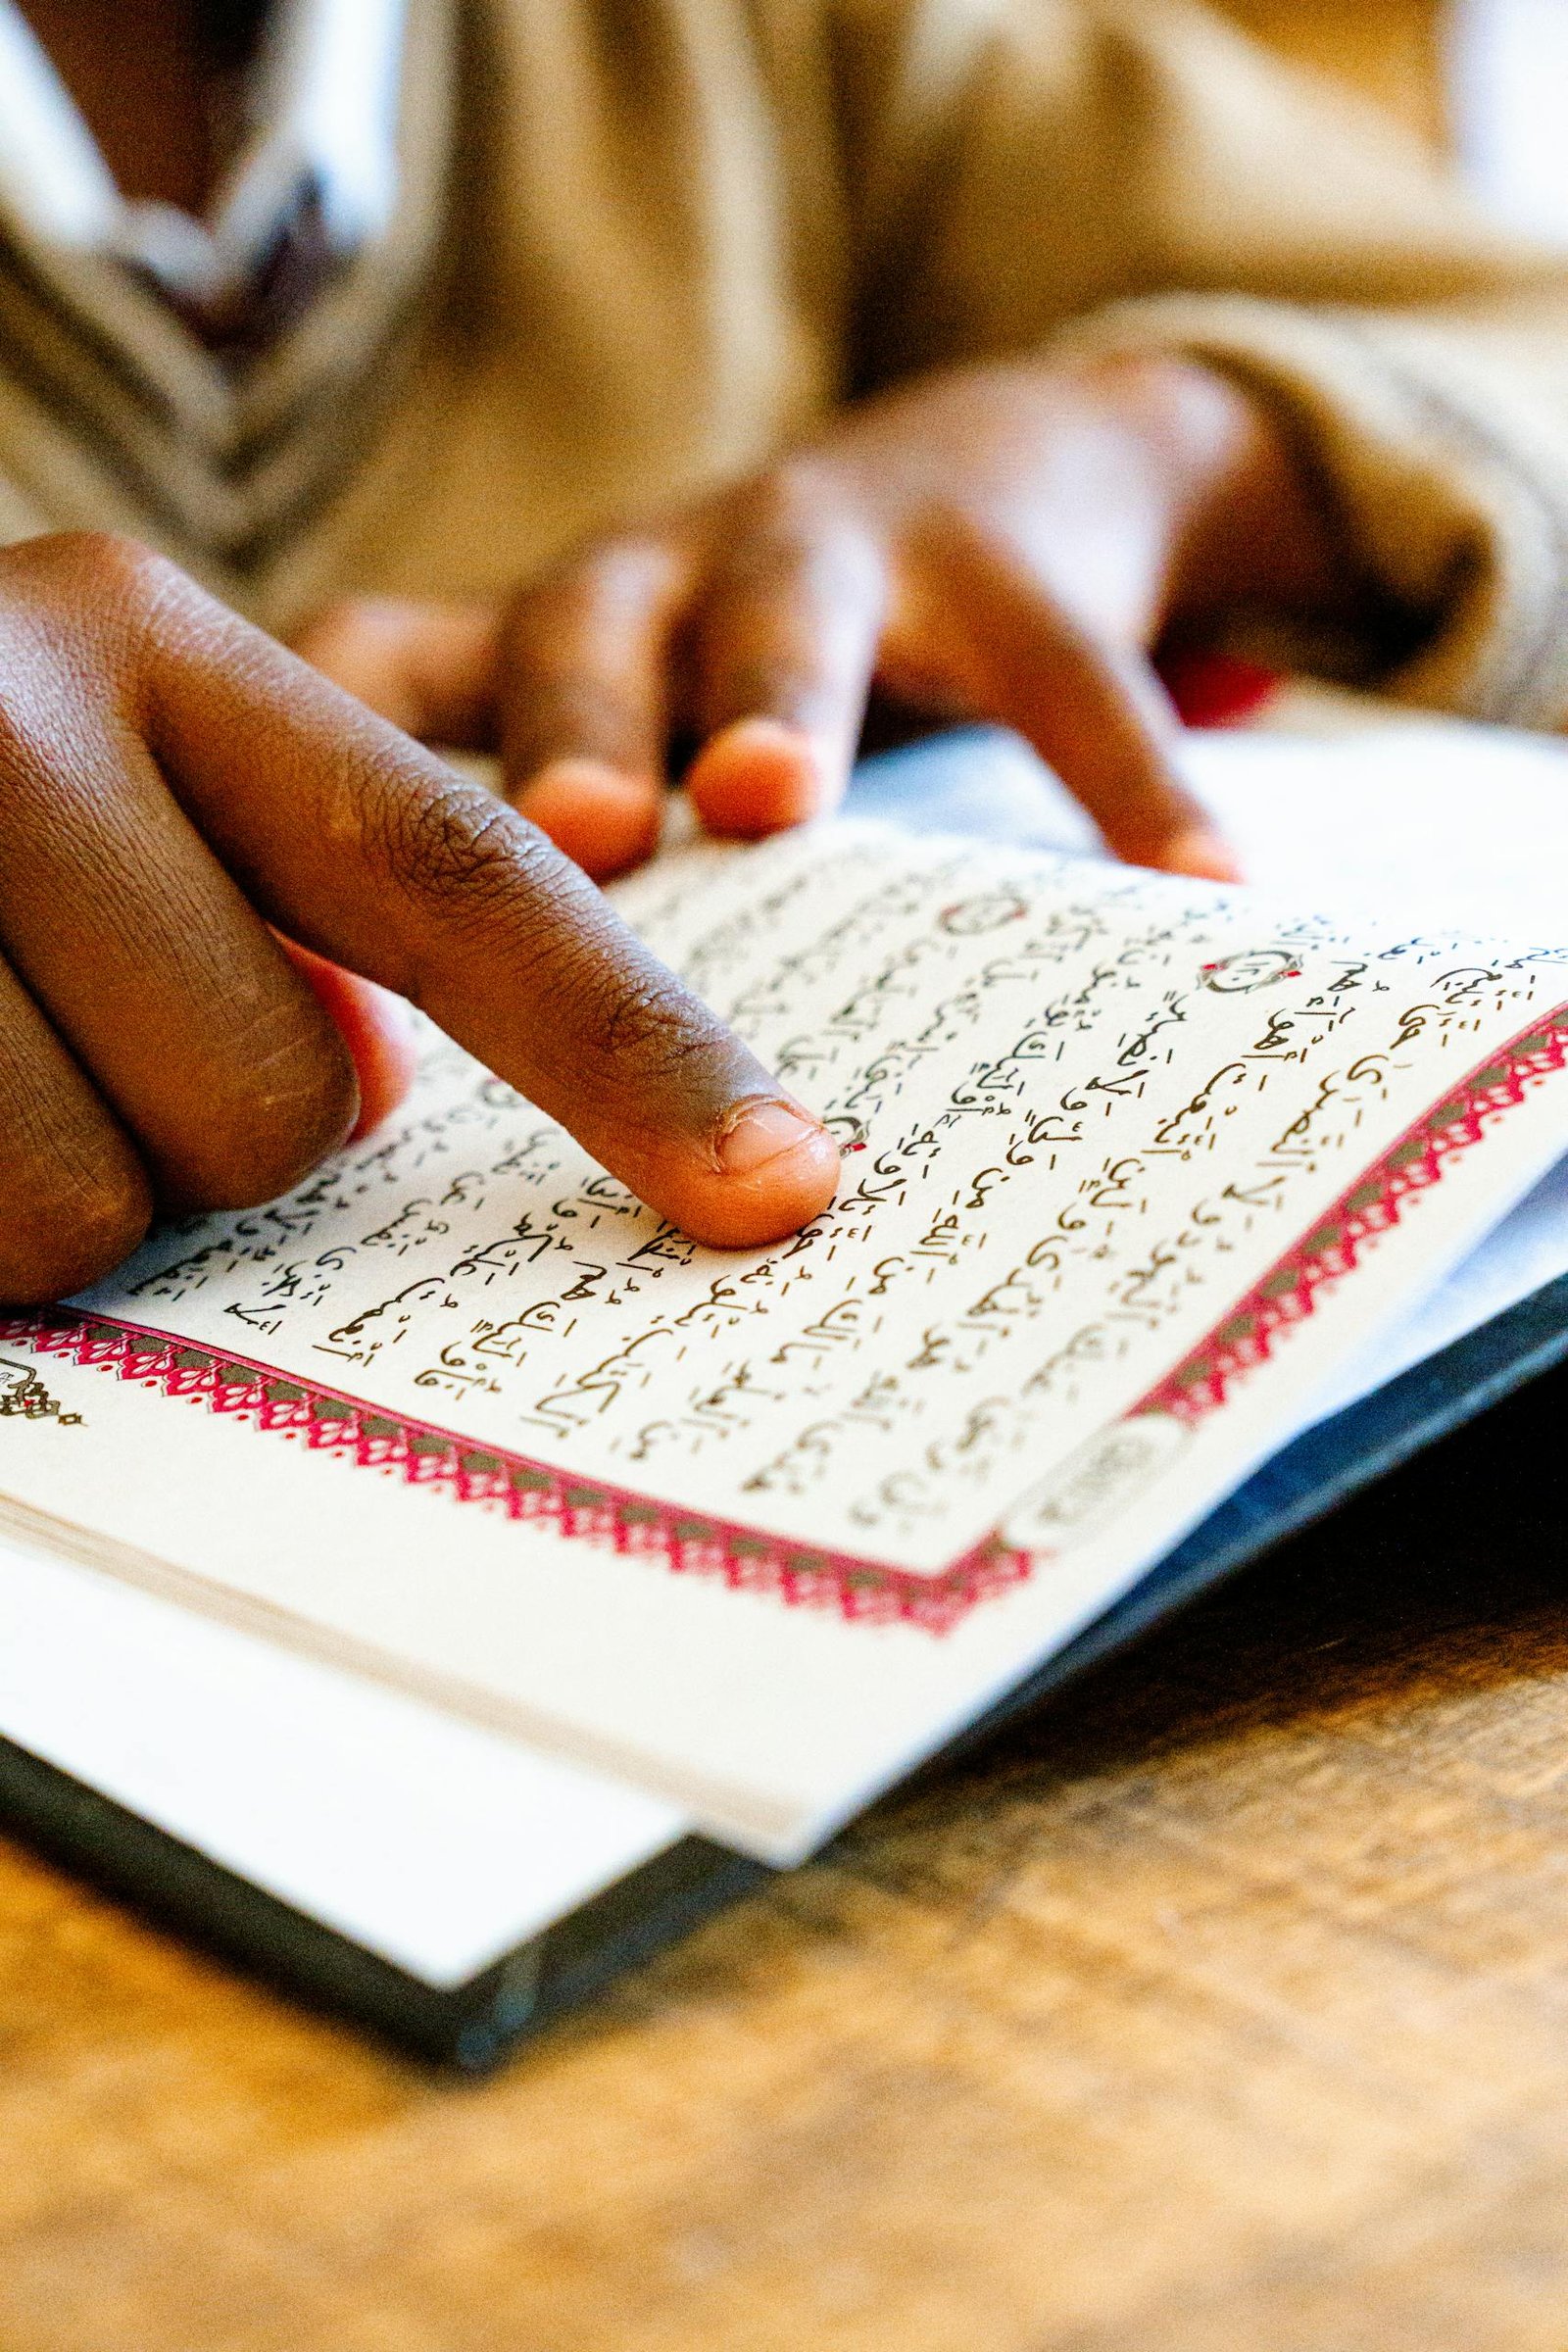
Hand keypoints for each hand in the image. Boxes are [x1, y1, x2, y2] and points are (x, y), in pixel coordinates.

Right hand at [0, 534, 837, 1302]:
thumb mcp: (100, 778)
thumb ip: (295, 882)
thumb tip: (386, 1076)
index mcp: (159, 646)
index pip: (462, 875)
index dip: (632, 1047)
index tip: (782, 1179)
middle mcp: (30, 717)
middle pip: (294, 1100)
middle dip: (225, 1129)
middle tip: (91, 1038)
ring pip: (126, 1193)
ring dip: (80, 1177)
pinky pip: (0, 1227)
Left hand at [295, 353, 1341, 881]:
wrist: (1015, 471)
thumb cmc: (778, 663)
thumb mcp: (651, 724)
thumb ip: (555, 856)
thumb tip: (448, 1104)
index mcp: (553, 642)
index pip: (401, 670)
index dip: (339, 756)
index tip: (299, 889)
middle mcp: (669, 579)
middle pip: (580, 623)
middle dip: (560, 720)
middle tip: (551, 830)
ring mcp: (838, 547)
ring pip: (792, 603)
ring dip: (774, 693)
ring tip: (773, 798)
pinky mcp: (1014, 565)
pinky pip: (1073, 676)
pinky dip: (1130, 783)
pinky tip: (1196, 885)